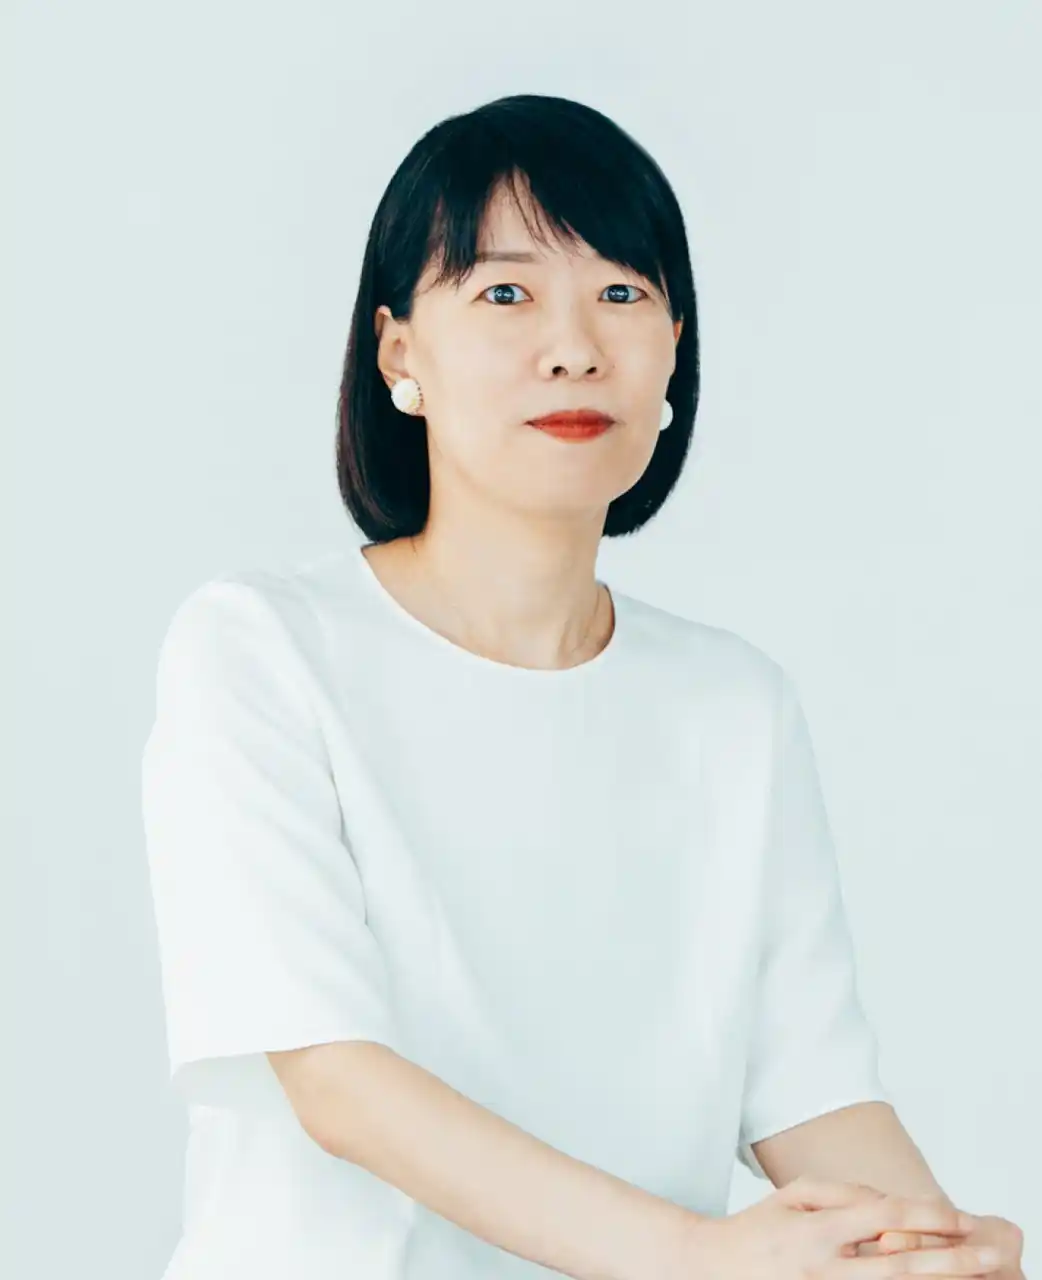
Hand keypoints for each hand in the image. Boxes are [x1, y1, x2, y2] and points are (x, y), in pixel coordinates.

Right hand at [681, 1176, 993, 1279]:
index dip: (924, 1216)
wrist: (709, 1269)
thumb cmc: (757, 1229)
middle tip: (987, 1258)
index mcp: (817, 1229)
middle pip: (900, 1266)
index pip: (882, 1217)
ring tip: (971, 1277)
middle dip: (948, 1262)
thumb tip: (886, 1202)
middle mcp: (825, 1268)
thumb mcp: (793, 1195)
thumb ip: (842, 1193)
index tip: (958, 1217)